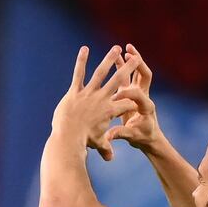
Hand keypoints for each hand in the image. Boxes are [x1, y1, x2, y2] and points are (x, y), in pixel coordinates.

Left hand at [52, 45, 139, 160]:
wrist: (69, 137)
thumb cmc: (84, 142)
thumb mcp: (98, 144)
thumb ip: (105, 149)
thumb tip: (109, 159)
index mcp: (111, 111)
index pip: (126, 101)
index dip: (133, 97)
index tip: (138, 93)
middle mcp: (102, 99)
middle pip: (119, 81)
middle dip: (129, 68)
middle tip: (137, 58)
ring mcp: (89, 93)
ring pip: (101, 73)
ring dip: (109, 59)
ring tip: (117, 47)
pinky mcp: (75, 91)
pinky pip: (79, 74)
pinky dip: (81, 61)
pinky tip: (84, 48)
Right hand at [104, 44, 163, 153]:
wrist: (149, 137)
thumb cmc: (142, 137)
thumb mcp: (131, 136)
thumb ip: (120, 134)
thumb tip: (108, 138)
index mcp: (147, 107)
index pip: (138, 95)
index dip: (126, 94)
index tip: (115, 97)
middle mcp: (145, 96)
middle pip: (144, 75)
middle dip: (138, 64)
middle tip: (131, 54)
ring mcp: (139, 92)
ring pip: (136, 72)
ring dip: (131, 60)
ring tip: (125, 48)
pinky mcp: (132, 92)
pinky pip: (128, 75)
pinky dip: (124, 65)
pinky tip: (117, 55)